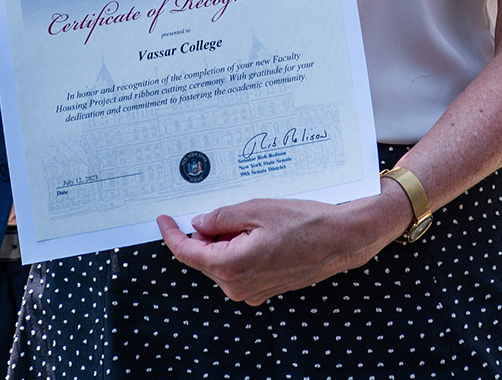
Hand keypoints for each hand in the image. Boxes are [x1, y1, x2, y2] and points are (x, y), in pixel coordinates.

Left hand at [156, 194, 399, 304]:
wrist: (339, 240)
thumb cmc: (303, 222)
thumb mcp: (255, 209)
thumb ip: (220, 217)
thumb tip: (199, 222)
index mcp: (231, 266)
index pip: (187, 252)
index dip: (171, 234)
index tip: (163, 219)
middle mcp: (237, 286)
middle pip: (204, 257)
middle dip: (206, 233)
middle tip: (224, 209)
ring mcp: (250, 291)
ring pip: (221, 262)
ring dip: (224, 241)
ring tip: (251, 221)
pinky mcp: (262, 289)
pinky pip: (237, 268)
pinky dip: (237, 249)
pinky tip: (257, 233)